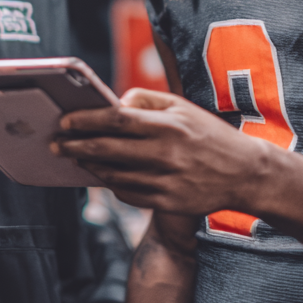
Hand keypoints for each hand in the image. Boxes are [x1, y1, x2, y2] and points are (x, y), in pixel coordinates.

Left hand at [52, 89, 269, 214]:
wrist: (245, 173)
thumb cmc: (208, 135)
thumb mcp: (183, 107)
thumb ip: (147, 100)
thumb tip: (113, 103)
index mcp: (168, 125)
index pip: (117, 119)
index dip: (87, 120)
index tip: (66, 121)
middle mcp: (166, 153)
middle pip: (108, 148)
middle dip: (76, 146)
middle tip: (57, 144)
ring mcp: (167, 181)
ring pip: (114, 174)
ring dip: (90, 166)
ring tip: (76, 158)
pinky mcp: (168, 203)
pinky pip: (128, 194)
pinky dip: (112, 184)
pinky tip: (104, 175)